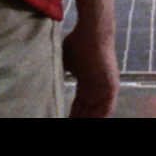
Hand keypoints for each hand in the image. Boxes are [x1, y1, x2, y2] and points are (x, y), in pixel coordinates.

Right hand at [62, 0, 118, 117]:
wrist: (92, 31)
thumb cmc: (78, 41)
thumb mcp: (65, 62)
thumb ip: (59, 74)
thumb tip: (43, 79)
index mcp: (89, 85)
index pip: (79, 106)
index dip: (72, 116)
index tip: (59, 118)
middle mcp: (98, 90)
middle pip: (87, 113)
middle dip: (77, 119)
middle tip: (62, 123)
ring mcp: (106, 90)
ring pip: (97, 114)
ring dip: (86, 120)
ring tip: (70, 123)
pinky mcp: (112, 88)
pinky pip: (105, 112)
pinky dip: (95, 119)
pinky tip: (87, 122)